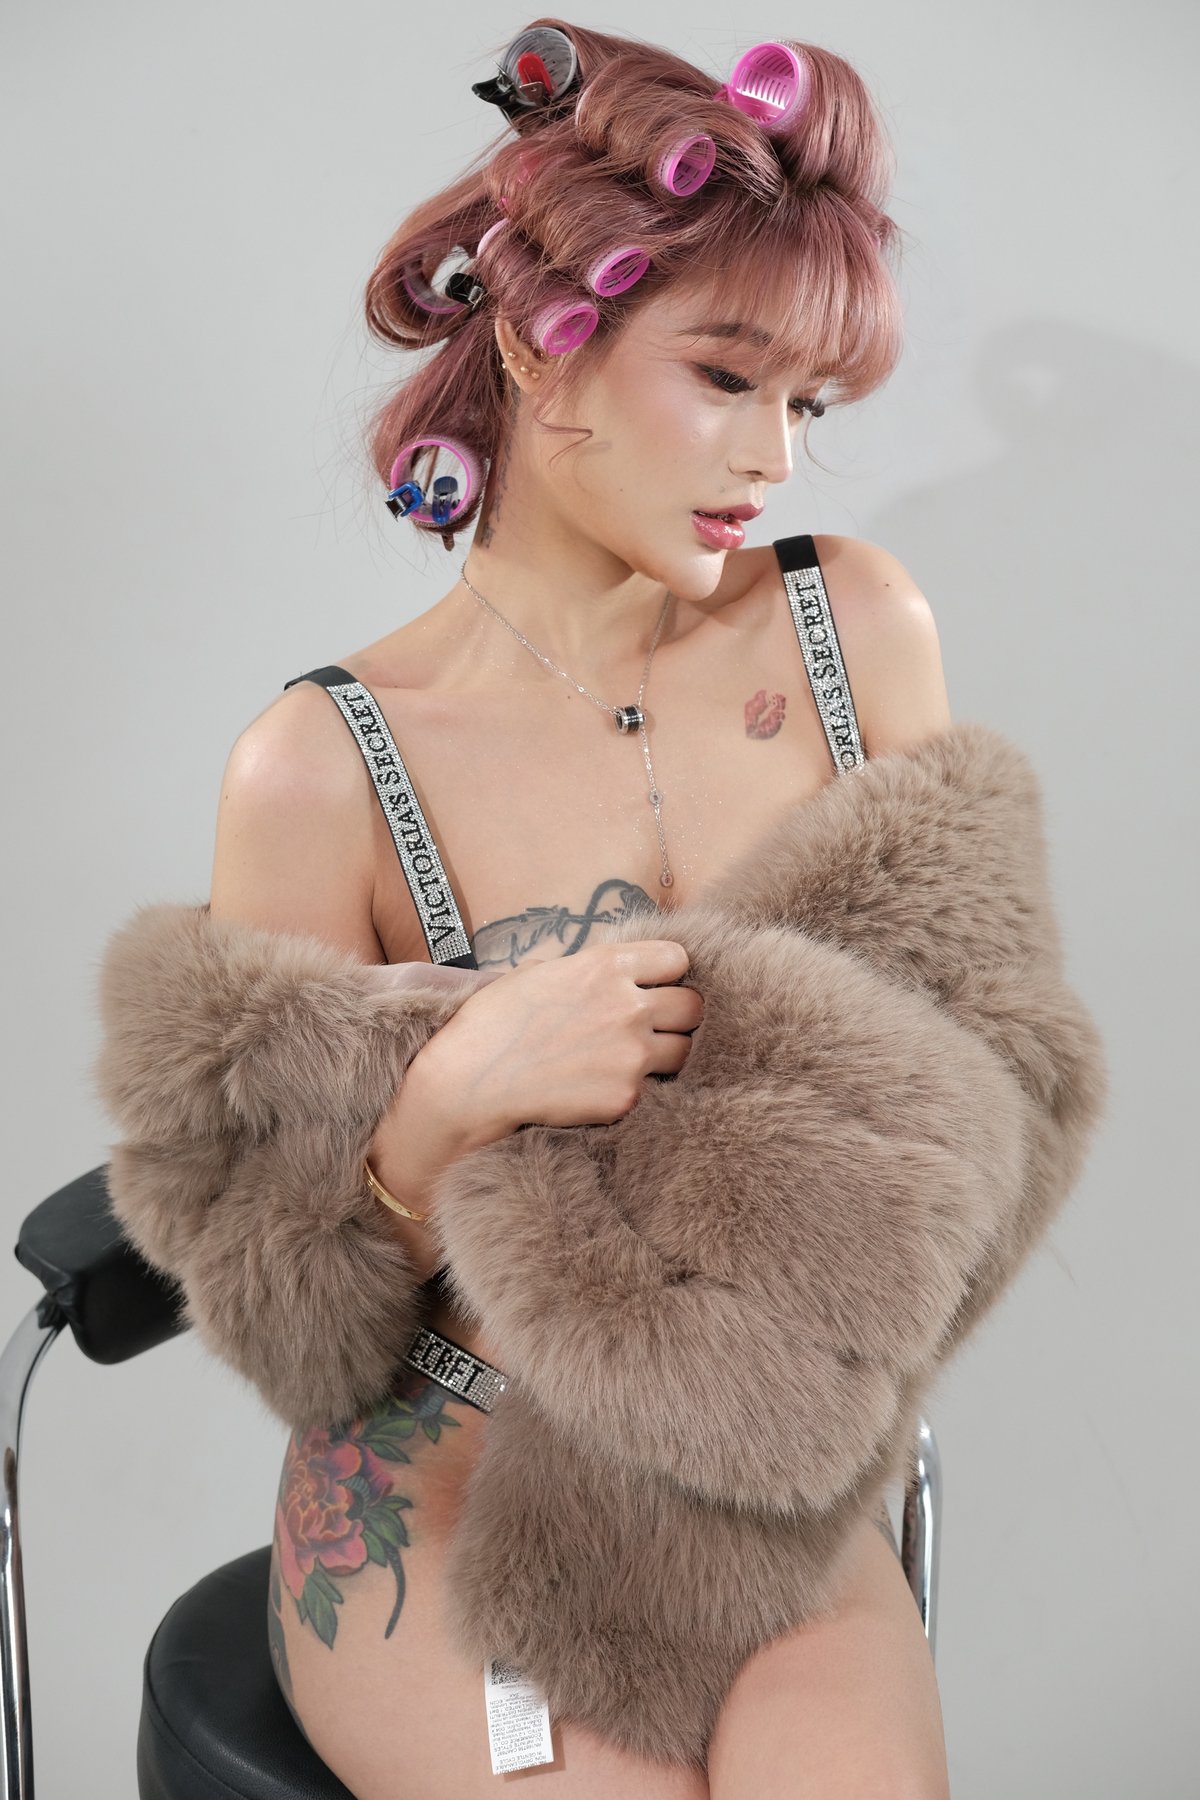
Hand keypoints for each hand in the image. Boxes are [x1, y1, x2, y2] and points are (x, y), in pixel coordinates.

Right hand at [419, 939, 703, 1135]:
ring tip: (636, 1059)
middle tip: (655, 1026)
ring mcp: (631, 1053)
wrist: (470, 1083)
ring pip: (685, 1049)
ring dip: (668, 1053)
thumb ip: (578, 968)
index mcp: (605, 966)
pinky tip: (611, 1087)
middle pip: (692, 1006)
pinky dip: (640, 1088)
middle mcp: (627, 1005)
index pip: (677, 959)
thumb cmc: (492, 1024)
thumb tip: (593, 969)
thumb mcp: (534, 973)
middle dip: (678, 1014)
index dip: (668, 973)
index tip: (655, 985)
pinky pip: (655, 1088)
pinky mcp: (626, 1096)